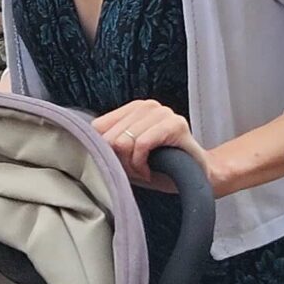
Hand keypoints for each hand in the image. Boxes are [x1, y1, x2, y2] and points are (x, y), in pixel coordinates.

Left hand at [93, 100, 210, 189]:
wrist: (198, 177)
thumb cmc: (160, 168)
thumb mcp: (128, 156)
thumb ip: (110, 147)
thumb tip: (85, 147)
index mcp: (134, 108)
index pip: (98, 127)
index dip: (104, 151)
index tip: (120, 165)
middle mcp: (147, 106)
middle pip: (109, 136)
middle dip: (119, 161)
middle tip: (135, 170)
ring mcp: (163, 112)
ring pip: (124, 141)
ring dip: (131, 165)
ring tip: (144, 170)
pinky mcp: (175, 124)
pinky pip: (142, 144)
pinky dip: (141, 164)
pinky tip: (150, 171)